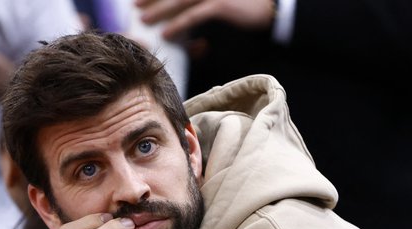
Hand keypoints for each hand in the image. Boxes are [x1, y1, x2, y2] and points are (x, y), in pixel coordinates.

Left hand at [135, 0, 275, 40]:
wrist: (277, 6)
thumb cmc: (252, 7)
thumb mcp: (226, 5)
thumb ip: (208, 12)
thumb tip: (195, 41)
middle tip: (134, 4)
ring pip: (179, 0)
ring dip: (159, 10)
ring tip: (143, 19)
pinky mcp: (222, 4)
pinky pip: (194, 15)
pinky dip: (179, 24)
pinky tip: (168, 33)